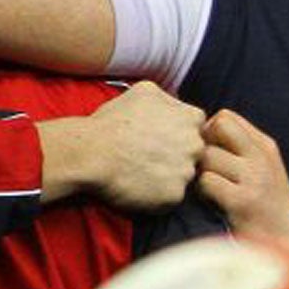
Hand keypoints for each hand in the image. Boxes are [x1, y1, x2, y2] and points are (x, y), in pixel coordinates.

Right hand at [40, 80, 206, 210]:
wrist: (91, 152)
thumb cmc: (112, 122)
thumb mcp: (144, 92)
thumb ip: (170, 99)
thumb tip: (178, 104)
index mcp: (192, 118)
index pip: (198, 129)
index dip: (179, 134)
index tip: (160, 138)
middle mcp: (196, 145)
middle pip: (195, 154)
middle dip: (177, 155)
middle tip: (149, 156)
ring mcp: (187, 172)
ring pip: (184, 176)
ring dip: (168, 175)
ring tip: (141, 170)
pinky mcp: (175, 195)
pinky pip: (171, 197)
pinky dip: (158, 194)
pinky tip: (139, 185)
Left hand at [195, 109, 288, 244]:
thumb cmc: (269, 202)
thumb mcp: (263, 165)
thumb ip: (239, 145)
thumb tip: (200, 130)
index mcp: (265, 146)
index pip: (225, 117)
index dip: (210, 131)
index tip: (213, 151)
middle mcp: (261, 158)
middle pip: (213, 132)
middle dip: (203, 150)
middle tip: (208, 170)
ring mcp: (253, 179)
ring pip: (207, 157)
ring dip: (201, 172)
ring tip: (211, 187)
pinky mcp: (241, 200)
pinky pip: (206, 182)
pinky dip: (203, 192)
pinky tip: (213, 201)